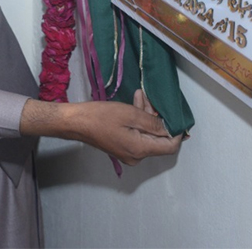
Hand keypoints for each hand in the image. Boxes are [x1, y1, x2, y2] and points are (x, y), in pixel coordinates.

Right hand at [20, 90, 182, 164]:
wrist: (75, 122)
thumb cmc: (100, 117)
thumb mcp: (130, 114)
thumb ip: (153, 122)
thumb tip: (170, 128)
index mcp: (140, 150)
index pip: (169, 146)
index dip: (176, 131)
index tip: (175, 115)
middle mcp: (137, 156)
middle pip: (157, 139)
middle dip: (157, 117)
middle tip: (149, 98)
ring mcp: (128, 153)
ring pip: (147, 135)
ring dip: (146, 115)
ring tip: (140, 96)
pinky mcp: (121, 148)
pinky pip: (137, 135)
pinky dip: (138, 121)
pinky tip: (134, 103)